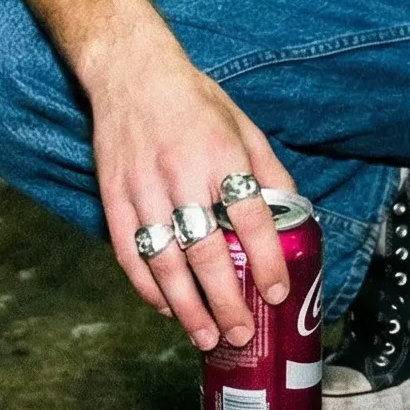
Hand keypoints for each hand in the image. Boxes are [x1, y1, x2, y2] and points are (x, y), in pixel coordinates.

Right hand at [82, 34, 297, 351]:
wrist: (131, 72)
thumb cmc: (194, 100)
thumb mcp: (243, 126)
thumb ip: (269, 171)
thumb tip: (296, 214)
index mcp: (221, 154)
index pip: (249, 216)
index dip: (266, 259)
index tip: (276, 292)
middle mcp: (181, 174)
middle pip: (205, 251)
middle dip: (225, 300)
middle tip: (241, 332)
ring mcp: (142, 188)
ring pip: (165, 261)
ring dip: (186, 307)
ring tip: (206, 337)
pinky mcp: (113, 197)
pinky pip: (129, 253)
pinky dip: (147, 287)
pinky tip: (166, 308)